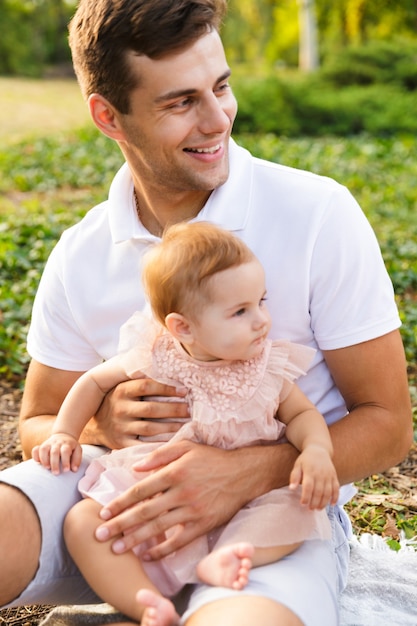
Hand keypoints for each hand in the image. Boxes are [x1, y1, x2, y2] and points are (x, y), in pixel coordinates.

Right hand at [32, 433, 81, 474]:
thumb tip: (74, 470)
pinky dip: (35, 456)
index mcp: (66, 444)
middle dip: (54, 463)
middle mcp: (57, 443)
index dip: (65, 461)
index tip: (66, 470)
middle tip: (56, 473)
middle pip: (54, 452)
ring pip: (43, 449)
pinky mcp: (42, 446)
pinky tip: (38, 462)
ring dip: (44, 459)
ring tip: (47, 468)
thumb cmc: (71, 447)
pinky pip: (36, 449)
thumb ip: (77, 460)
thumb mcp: (77, 450)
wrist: (64, 435)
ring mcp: (48, 444)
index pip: (65, 451)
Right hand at [85, 378, 189, 448]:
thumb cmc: (118, 401)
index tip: (184, 391)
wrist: (96, 425)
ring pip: (150, 428)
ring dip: (171, 426)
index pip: (146, 386)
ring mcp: (120, 427)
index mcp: (121, 390)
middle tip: (189, 409)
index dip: (167, 388)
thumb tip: (168, 368)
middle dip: (173, 409)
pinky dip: (159, 444)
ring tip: (186, 424)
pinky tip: (173, 441)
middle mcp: (120, 408)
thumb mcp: (123, 387)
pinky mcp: (121, 443)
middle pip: (151, 408)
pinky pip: (143, 445)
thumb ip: (140, 378)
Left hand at [94, 441, 255, 559]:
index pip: (140, 490)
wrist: (243, 474)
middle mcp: (181, 492)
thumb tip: (135, 468)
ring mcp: (193, 511)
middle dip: (119, 525)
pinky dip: (162, 550)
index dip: (119, 503)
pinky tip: (147, 556)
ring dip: (134, 540)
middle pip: (144, 512)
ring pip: (158, 528)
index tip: (102, 513)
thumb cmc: (211, 458)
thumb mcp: (186, 446)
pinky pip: (179, 542)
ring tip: (116, 549)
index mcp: (174, 472)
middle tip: (99, 536)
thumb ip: (159, 455)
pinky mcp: (203, 525)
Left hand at [289, 445, 339, 508]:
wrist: (319, 450)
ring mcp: (329, 475)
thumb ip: (294, 477)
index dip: (306, 496)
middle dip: (315, 502)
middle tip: (310, 509)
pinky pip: (337, 488)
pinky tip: (332, 504)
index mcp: (310, 471)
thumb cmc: (306, 459)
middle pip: (319, 491)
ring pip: (328, 492)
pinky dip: (335, 497)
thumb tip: (291, 489)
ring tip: (318, 509)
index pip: (308, 486)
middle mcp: (320, 474)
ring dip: (324, 502)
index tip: (302, 504)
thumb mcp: (297, 465)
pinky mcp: (334, 476)